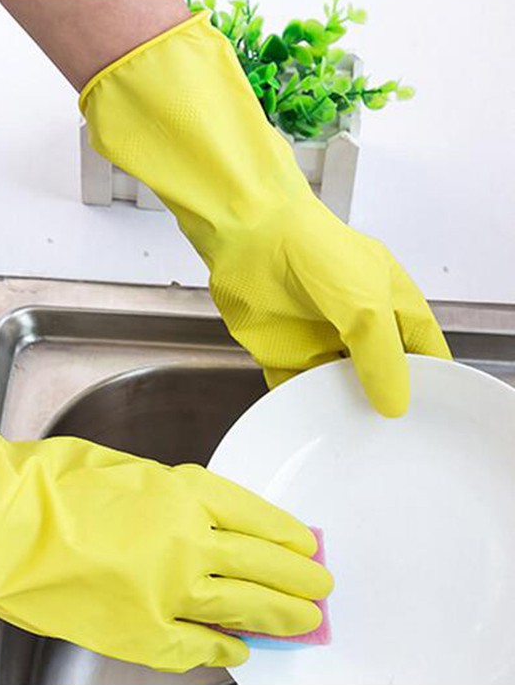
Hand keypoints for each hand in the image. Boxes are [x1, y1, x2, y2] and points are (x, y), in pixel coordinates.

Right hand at [0, 359, 332, 671]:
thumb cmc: (45, 482)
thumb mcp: (118, 468)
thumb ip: (161, 494)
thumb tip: (188, 516)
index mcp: (181, 491)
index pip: (253, 515)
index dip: (285, 532)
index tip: (306, 543)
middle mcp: (187, 541)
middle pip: (261, 564)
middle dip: (298, 580)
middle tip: (323, 589)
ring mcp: (167, 590)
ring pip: (242, 607)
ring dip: (279, 617)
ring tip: (306, 625)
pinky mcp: (139, 632)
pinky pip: (195, 647)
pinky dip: (221, 651)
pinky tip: (239, 654)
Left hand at [82, 11, 450, 416]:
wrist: (248, 236)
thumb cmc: (316, 255)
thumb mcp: (365, 306)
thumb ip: (383, 357)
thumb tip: (396, 406)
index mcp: (391, 303)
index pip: (423, 350)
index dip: (433, 381)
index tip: (437, 419)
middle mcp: (357, 324)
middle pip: (379, 373)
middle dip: (385, 403)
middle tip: (394, 446)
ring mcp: (319, 339)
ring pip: (337, 387)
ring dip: (342, 411)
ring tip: (355, 448)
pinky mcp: (282, 351)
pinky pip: (295, 388)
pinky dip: (301, 407)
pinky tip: (309, 431)